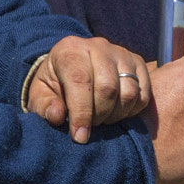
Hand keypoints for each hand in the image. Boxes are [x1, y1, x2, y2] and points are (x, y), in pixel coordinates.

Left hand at [25, 35, 152, 142]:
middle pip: (108, 88)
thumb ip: (45, 106)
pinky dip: (132, 111)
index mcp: (70, 50)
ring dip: (116, 114)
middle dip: (99, 115)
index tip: (80, 137)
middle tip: (90, 125)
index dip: (81, 113)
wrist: (72, 67)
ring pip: (129, 92)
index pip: (80, 81)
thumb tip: (58, 116)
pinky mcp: (138, 63)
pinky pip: (143, 94)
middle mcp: (98, 46)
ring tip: (103, 118)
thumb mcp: (40, 95)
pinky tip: (117, 112)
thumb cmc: (55, 84)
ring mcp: (121, 53)